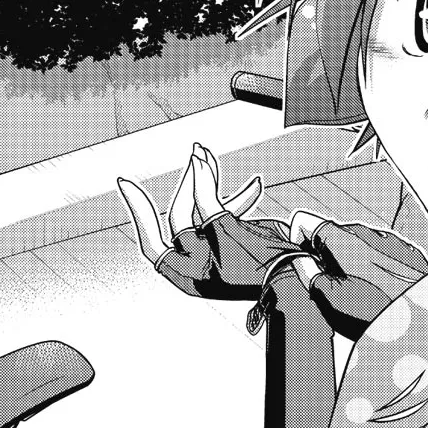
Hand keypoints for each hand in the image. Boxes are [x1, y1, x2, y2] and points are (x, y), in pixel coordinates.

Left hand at [118, 143, 261, 266]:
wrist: (302, 274)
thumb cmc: (263, 263)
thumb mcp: (227, 230)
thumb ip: (206, 199)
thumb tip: (195, 163)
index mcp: (186, 273)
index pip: (153, 240)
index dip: (139, 211)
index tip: (125, 182)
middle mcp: (195, 262)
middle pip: (180, 216)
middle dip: (190, 184)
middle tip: (194, 155)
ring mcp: (213, 250)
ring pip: (202, 209)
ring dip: (208, 181)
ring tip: (206, 153)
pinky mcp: (232, 238)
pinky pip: (225, 212)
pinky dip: (237, 197)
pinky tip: (255, 185)